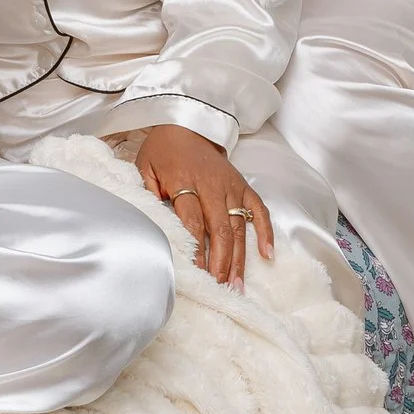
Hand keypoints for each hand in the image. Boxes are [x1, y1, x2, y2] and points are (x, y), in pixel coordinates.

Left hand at [133, 124, 270, 288]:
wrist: (187, 125)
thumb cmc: (163, 151)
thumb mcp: (145, 167)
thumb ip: (147, 194)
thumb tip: (151, 226)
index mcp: (185, 181)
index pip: (192, 222)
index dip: (196, 250)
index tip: (197, 273)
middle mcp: (213, 186)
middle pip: (220, 229)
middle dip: (221, 262)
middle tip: (220, 288)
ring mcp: (232, 187)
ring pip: (239, 227)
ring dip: (239, 258)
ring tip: (237, 285)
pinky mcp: (244, 186)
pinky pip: (260, 211)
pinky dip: (266, 232)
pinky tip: (267, 255)